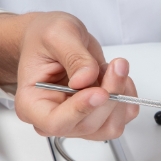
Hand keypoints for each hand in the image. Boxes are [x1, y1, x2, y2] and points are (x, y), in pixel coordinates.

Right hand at [0, 12, 137, 139]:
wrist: (54, 41)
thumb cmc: (45, 39)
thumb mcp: (57, 35)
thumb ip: (73, 56)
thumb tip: (86, 78)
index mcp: (32, 104)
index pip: (55, 122)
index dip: (80, 111)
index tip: (100, 92)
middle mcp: (55, 117)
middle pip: (88, 125)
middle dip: (109, 95)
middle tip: (117, 65)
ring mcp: (79, 119)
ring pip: (109, 126)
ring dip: (120, 95)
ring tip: (109, 68)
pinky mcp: (98, 114)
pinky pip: (124, 116)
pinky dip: (128, 95)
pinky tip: (115, 76)